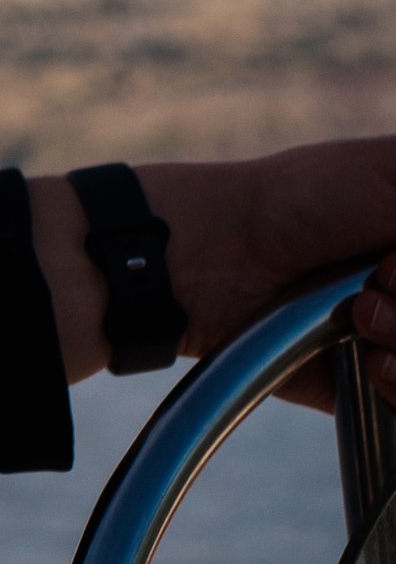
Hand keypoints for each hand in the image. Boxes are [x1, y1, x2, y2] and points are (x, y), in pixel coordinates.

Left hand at [29, 140, 395, 403]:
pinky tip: (366, 363)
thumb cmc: (283, 201)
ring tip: (358, 319)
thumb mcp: (382, 172)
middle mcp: (392, 287)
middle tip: (374, 290)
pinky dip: (395, 391)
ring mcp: (378, 336)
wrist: (188, 263)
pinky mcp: (347, 386)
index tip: (394, 262)